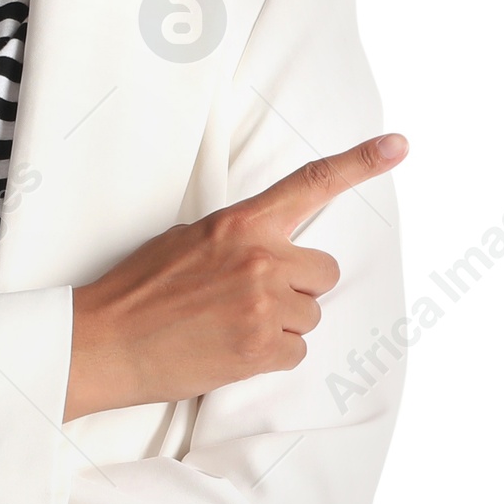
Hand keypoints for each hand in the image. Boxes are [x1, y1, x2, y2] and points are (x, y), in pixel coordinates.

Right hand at [64, 134, 406, 420]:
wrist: (103, 342)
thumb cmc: (138, 292)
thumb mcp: (187, 241)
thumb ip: (238, 238)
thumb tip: (273, 248)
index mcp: (239, 224)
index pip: (310, 185)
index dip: (360, 163)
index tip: (400, 146)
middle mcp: (259, 258)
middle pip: (323, 273)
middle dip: (298, 290)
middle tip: (250, 302)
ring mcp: (263, 304)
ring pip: (310, 316)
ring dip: (281, 326)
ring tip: (229, 328)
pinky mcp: (261, 347)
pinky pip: (295, 353)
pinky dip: (269, 357)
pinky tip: (230, 351)